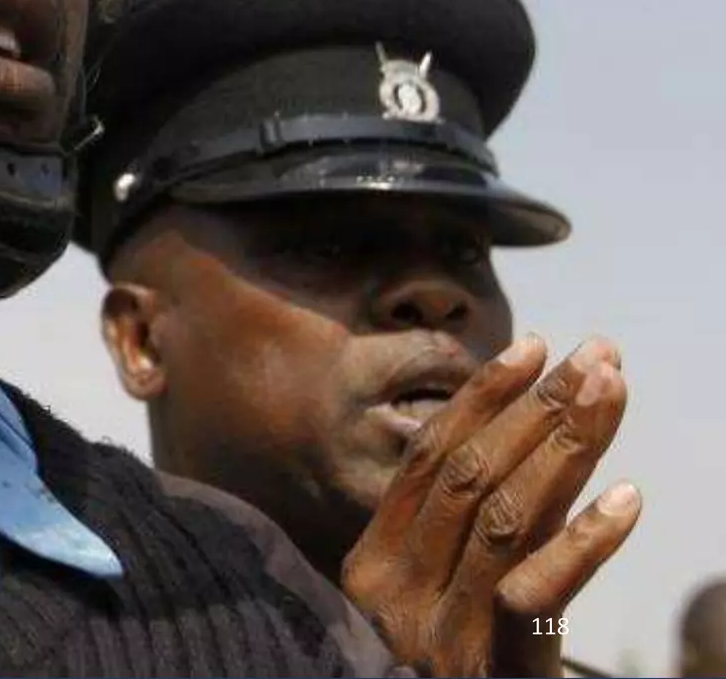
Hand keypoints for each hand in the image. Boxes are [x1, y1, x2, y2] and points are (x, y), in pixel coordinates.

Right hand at [341, 335, 640, 677]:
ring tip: (613, 395)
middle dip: (537, 408)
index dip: (482, 400)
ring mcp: (439, 636)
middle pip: (471, 477)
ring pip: (505, 517)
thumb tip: (508, 443)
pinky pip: (535, 596)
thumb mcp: (425, 609)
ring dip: (564, 448)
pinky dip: (584, 544)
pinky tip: (627, 500)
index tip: (534, 348)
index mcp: (368, 571)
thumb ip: (447, 543)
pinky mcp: (490, 674)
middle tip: (597, 357)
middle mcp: (393, 596)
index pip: (428, 462)